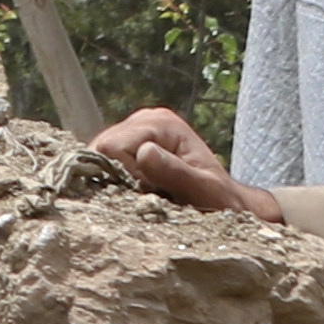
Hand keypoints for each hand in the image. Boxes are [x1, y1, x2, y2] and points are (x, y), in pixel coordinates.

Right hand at [90, 108, 279, 224]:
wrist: (227, 205)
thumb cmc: (221, 200)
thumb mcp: (205, 191)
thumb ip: (176, 173)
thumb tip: (144, 152)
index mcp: (161, 122)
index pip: (113, 146)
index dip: (126, 174)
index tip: (153, 192)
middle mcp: (143, 119)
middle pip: (100, 150)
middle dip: (119, 177)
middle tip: (150, 193)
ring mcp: (133, 131)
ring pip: (97, 158)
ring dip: (117, 181)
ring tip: (147, 192)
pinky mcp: (126, 145)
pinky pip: (102, 163)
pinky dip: (115, 181)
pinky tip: (138, 189)